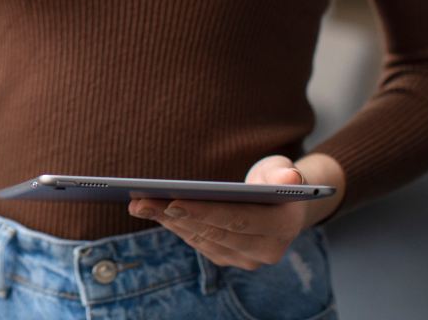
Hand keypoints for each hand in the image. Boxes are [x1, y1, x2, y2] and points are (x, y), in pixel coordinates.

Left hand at [128, 155, 318, 270]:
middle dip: (175, 216)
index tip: (172, 202)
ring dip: (167, 222)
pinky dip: (174, 226)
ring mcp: (246, 259)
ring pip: (200, 239)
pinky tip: (152, 211)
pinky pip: (196, 242)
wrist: (282, 205)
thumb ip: (283, 174)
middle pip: (213, 232)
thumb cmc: (276, 179)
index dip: (205, 212)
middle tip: (141, 201)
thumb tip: (289, 178)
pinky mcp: (227, 258)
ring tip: (138, 204)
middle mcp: (265, 251)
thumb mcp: (282, 170)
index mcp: (283, 227)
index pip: (239, 221)